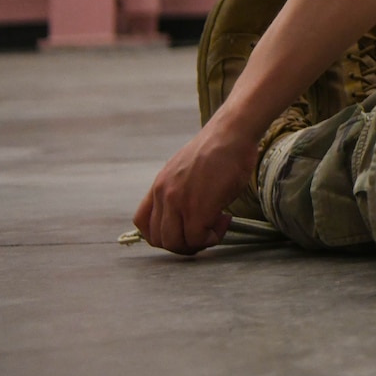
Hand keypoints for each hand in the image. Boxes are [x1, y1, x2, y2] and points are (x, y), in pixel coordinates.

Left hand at [133, 120, 258, 254]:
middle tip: (205, 230)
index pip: (142, 223)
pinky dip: (212, 236)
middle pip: (159, 239)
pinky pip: (198, 238)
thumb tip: (190, 210)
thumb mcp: (188, 169)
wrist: (233, 133)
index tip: (184, 228)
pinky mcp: (200, 208)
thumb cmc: (219, 148)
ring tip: (217, 225)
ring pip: (176, 243)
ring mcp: (180, 202)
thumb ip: (181, 189)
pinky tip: (225, 219)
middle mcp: (164, 195)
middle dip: (183, 243)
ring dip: (198, 242)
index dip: (161, 234)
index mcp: (160, 185)